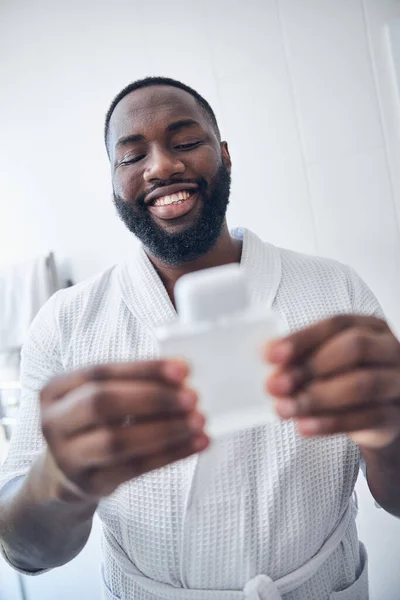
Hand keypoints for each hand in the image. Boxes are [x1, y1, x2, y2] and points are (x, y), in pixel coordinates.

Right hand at [40, 360, 207, 500]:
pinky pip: (134, 468)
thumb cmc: (94, 422)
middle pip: (101, 404)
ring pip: (117, 441)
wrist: (67, 471)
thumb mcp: (101, 395)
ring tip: (198, 421)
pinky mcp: (89, 484)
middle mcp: (54, 422)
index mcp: (55, 390)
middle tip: (192, 397)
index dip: (144, 369)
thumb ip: (136, 382)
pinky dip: (171, 454)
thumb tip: (183, 372)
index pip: (100, 372)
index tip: (183, 369)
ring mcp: (67, 457)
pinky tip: (196, 443)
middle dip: (152, 398)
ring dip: (165, 429)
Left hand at [265, 315, 399, 449]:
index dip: (302, 338)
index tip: (270, 355)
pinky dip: (330, 423)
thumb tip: (268, 359)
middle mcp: (390, 349)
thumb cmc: (348, 378)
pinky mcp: (397, 415)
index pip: (336, 324)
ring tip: (284, 409)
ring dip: (316, 398)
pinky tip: (304, 426)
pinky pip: (366, 418)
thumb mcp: (328, 361)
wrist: (381, 414)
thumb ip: (304, 357)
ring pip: (362, 385)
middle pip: (355, 348)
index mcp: (370, 327)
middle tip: (275, 385)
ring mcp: (398, 381)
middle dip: (310, 366)